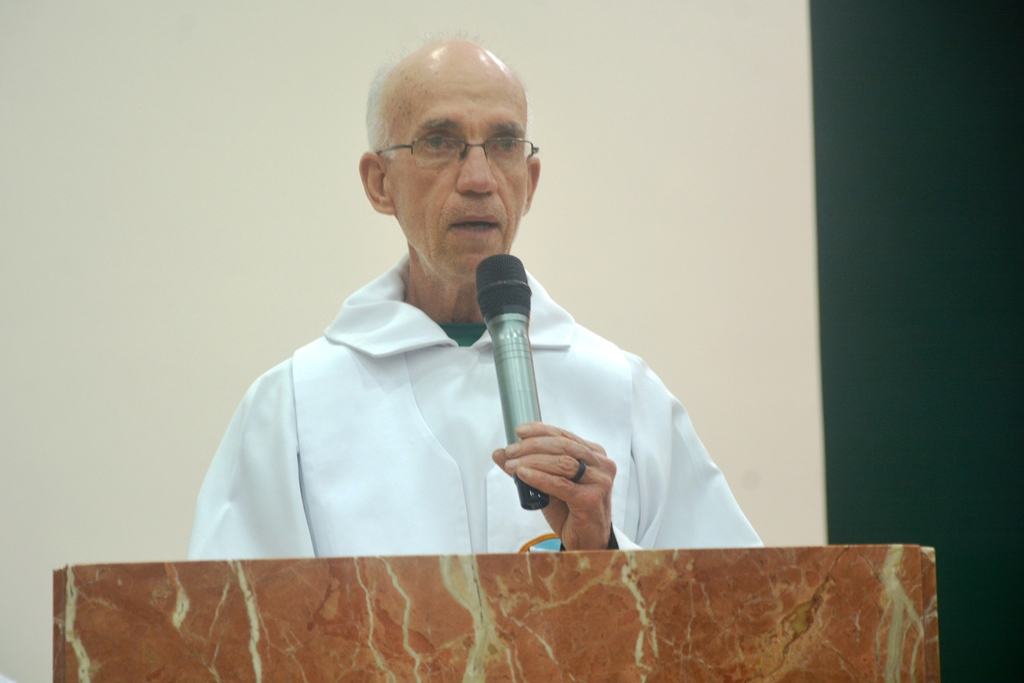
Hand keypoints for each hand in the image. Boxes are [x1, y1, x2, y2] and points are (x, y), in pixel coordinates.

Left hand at [492, 422, 615, 549]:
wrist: (586, 540)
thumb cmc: (571, 510)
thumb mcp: (547, 484)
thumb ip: (527, 466)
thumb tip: (499, 453)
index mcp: (594, 454)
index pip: (564, 435)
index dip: (540, 431)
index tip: (519, 431)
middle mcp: (601, 464)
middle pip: (563, 446)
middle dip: (532, 446)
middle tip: (511, 451)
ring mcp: (599, 481)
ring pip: (562, 463)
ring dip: (532, 461)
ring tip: (512, 465)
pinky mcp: (592, 499)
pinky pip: (561, 485)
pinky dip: (540, 478)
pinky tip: (524, 474)